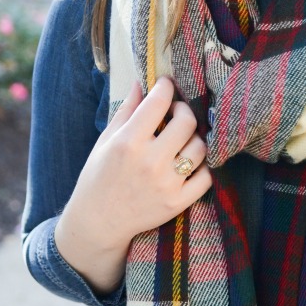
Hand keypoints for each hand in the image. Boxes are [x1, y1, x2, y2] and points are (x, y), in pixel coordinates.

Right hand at [55, 77, 211, 293]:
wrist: (99, 222)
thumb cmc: (99, 177)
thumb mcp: (106, 141)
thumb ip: (126, 111)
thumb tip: (141, 82)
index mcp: (128, 142)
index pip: (158, 103)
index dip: (166, 88)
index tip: (166, 85)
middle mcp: (149, 161)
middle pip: (186, 122)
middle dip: (183, 110)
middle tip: (177, 112)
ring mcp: (166, 183)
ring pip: (200, 147)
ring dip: (193, 138)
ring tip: (182, 138)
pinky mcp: (178, 202)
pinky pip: (206, 176)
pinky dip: (202, 167)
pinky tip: (189, 161)